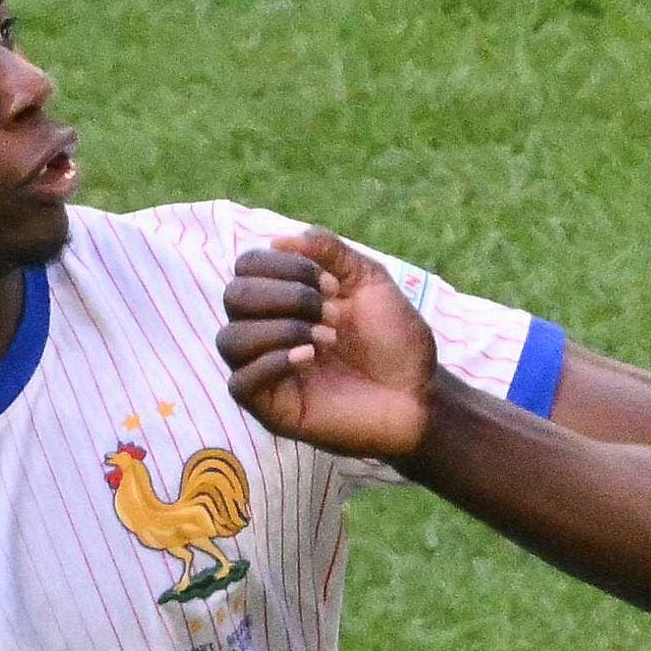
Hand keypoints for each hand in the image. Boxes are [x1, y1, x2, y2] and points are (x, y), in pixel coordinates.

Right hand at [216, 231, 436, 457]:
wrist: (421, 392)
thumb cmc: (395, 340)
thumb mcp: (368, 279)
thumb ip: (328, 250)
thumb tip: (278, 240)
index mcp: (282, 300)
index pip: (247, 267)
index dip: (285, 265)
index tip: (334, 284)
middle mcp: (266, 332)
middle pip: (234, 297)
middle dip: (286, 296)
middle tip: (332, 312)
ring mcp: (266, 372)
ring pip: (230, 339)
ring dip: (281, 329)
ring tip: (327, 338)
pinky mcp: (272, 409)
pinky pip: (240, 383)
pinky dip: (272, 362)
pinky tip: (309, 358)